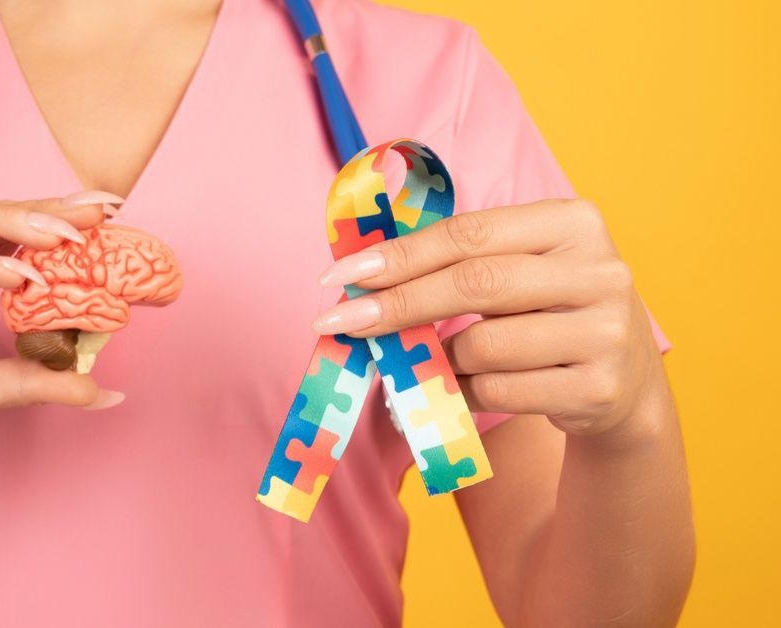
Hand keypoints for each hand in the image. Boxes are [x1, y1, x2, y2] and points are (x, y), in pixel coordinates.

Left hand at [313, 199, 666, 437]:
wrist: (624, 381)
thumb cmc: (547, 312)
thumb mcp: (519, 271)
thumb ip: (456, 265)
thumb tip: (360, 283)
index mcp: (573, 223)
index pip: (469, 233)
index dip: (399, 255)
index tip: (342, 276)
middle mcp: (599, 271)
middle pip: (474, 284)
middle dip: (397, 305)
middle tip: (340, 323)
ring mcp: (606, 332)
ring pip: (483, 346)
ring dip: (437, 359)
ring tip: (427, 362)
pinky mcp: (599, 389)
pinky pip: (498, 392)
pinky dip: (459, 394)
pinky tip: (451, 391)